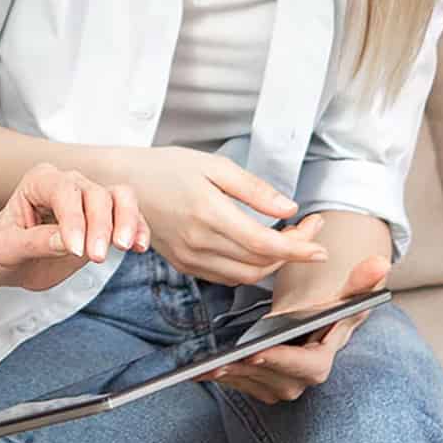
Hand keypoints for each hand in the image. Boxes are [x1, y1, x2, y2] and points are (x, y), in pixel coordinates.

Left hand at [0, 161, 148, 292]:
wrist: (6, 261)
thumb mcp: (5, 249)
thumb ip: (34, 242)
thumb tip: (67, 241)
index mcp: (39, 182)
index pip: (65, 192)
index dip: (74, 220)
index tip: (75, 250)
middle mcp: (67, 184)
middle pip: (97, 193)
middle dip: (101, 226)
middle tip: (96, 258)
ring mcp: (88, 200)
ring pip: (120, 197)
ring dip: (127, 221)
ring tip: (124, 246)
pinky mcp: (104, 220)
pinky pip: (128, 216)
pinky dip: (137, 229)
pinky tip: (139, 247)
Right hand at [106, 146, 328, 285]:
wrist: (121, 183)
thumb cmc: (166, 167)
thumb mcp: (213, 165)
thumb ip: (253, 190)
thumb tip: (288, 208)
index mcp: (209, 214)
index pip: (266, 245)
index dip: (299, 249)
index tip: (321, 246)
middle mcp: (199, 242)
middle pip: (261, 263)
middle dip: (293, 252)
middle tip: (307, 230)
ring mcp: (190, 258)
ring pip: (246, 276)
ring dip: (273, 263)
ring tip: (286, 238)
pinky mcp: (184, 264)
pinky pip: (226, 276)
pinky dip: (250, 268)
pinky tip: (258, 248)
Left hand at [207, 248, 391, 404]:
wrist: (313, 332)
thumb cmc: (328, 315)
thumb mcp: (343, 299)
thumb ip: (361, 284)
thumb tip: (381, 263)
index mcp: (321, 362)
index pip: (306, 368)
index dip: (284, 361)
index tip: (260, 351)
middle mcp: (300, 382)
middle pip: (272, 379)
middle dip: (248, 371)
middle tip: (223, 360)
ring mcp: (278, 388)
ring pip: (251, 384)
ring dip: (231, 375)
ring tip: (208, 364)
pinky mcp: (258, 389)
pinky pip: (237, 386)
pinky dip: (220, 378)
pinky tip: (200, 370)